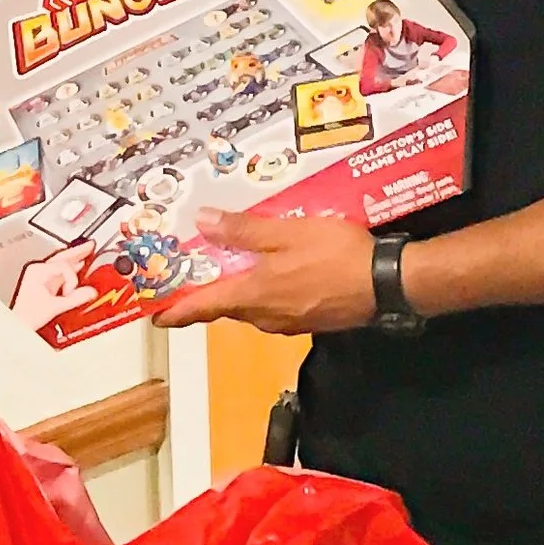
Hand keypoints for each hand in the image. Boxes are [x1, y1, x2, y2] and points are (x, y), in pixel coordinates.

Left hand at [9, 244, 95, 330]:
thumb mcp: (55, 307)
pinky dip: (69, 270)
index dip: (72, 279)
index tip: (71, 292)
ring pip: (60, 262)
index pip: (63, 266)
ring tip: (87, 252)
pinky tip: (77, 267)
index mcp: (38, 271)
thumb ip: (75, 299)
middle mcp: (38, 270)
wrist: (19, 323)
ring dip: (74, 259)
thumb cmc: (27, 315)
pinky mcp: (42, 282)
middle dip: (77, 252)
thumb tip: (90, 292)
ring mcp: (39, 275)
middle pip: (61, 257)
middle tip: (90, 246)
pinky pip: (59, 271)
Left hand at [153, 209, 377, 334]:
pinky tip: (274, 276)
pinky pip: (276, 308)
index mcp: (253, 295)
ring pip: (252, 308)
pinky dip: (265, 293)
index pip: (204, 306)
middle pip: (227, 307)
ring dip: (239, 293)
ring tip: (233, 270)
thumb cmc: (335, 256)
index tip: (156, 317)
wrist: (387, 283)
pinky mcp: (310, 320)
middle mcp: (265, 316)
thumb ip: (243, 231)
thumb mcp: (286, 233)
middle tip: (193, 280)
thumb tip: (201, 222)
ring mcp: (289, 322)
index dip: (177, 311)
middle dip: (209, 295)